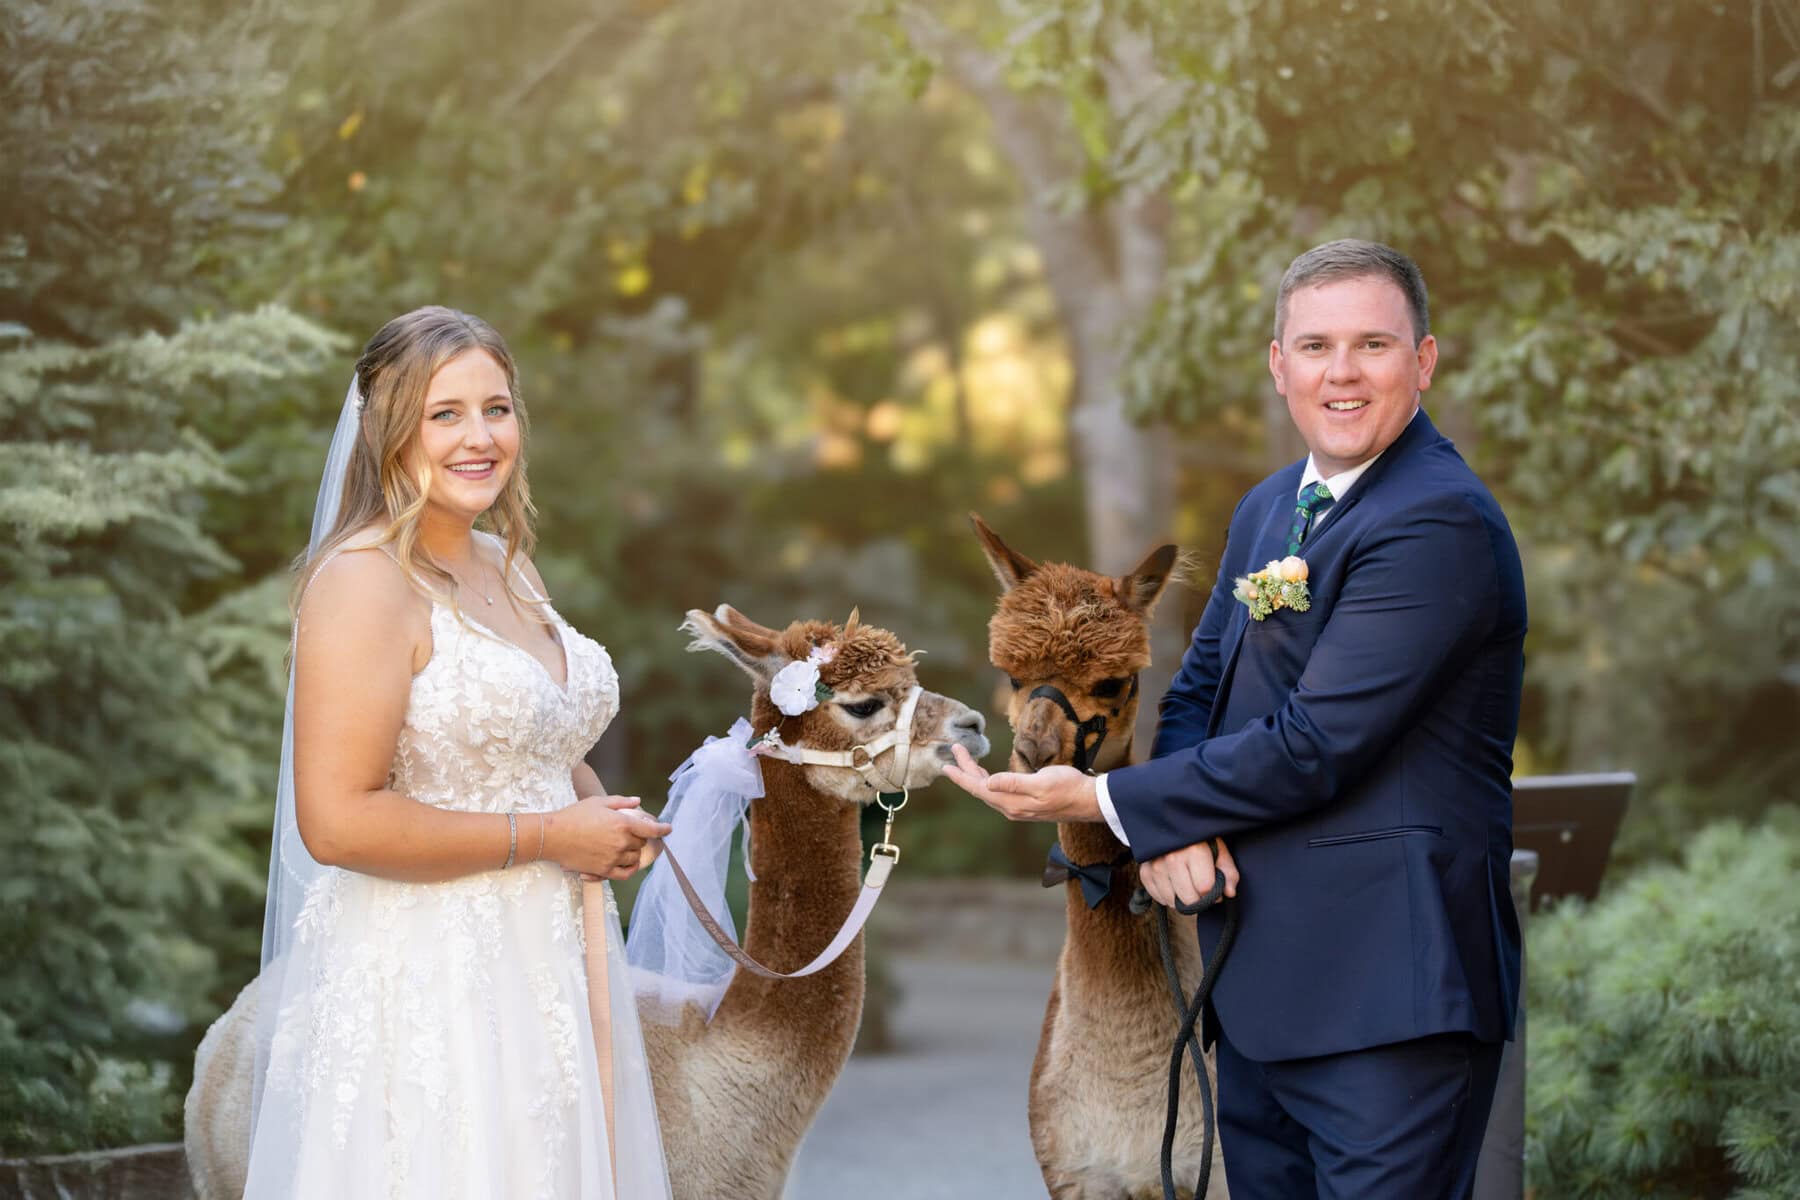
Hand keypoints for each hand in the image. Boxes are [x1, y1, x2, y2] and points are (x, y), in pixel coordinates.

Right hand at [548, 794, 670, 880]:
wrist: (553, 836)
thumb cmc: (574, 815)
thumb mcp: (598, 802)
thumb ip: (621, 802)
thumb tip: (638, 801)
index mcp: (622, 823)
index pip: (651, 829)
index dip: (663, 829)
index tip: (668, 829)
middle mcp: (621, 842)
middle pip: (641, 843)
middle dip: (640, 838)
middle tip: (633, 833)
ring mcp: (613, 857)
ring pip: (634, 858)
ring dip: (634, 852)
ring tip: (626, 846)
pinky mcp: (603, 870)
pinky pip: (625, 873)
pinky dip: (630, 869)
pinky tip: (629, 864)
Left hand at [940, 744, 1100, 822]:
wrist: (1088, 800)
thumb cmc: (1068, 788)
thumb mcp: (1042, 782)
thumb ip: (1014, 783)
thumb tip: (988, 783)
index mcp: (1012, 803)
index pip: (979, 788)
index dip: (962, 776)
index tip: (946, 765)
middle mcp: (1011, 808)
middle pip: (981, 789)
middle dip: (966, 770)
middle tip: (957, 750)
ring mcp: (1018, 807)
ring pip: (989, 791)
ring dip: (976, 775)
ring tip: (966, 760)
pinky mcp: (1025, 804)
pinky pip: (998, 793)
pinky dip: (988, 782)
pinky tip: (987, 776)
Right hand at [1139, 838, 1239, 908]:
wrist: (1170, 823)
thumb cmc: (1199, 838)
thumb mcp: (1219, 848)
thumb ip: (1228, 871)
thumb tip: (1229, 893)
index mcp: (1194, 850)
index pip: (1205, 888)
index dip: (1214, 892)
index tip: (1215, 885)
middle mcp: (1171, 858)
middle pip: (1188, 899)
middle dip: (1199, 898)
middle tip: (1201, 887)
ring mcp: (1155, 866)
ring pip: (1173, 901)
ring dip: (1182, 898)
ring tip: (1187, 883)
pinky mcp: (1144, 872)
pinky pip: (1158, 898)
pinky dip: (1168, 896)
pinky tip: (1174, 883)